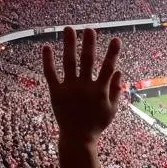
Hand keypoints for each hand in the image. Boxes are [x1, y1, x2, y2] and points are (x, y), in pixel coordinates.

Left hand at [42, 27, 121, 142]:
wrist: (77, 138)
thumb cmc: (97, 124)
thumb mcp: (112, 109)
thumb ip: (115, 90)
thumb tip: (119, 71)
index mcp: (100, 91)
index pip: (108, 68)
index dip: (113, 53)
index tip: (116, 39)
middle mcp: (85, 87)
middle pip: (87, 61)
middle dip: (89, 44)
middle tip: (90, 29)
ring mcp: (69, 89)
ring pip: (69, 62)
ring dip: (69, 44)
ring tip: (69, 29)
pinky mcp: (56, 92)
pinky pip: (50, 74)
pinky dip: (48, 61)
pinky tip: (46, 47)